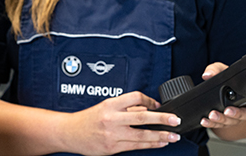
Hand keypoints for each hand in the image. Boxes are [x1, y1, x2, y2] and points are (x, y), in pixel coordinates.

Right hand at [58, 91, 181, 155]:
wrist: (69, 133)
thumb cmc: (87, 119)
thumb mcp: (105, 106)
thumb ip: (125, 107)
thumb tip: (146, 108)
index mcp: (110, 105)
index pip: (135, 98)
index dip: (149, 101)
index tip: (158, 105)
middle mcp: (111, 119)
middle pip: (142, 117)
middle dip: (162, 119)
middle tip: (175, 120)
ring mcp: (112, 135)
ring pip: (141, 135)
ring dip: (160, 136)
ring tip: (173, 135)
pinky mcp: (112, 148)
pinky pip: (136, 146)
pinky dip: (150, 144)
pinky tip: (159, 143)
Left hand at [197, 62, 245, 129]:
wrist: (220, 92)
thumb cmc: (227, 81)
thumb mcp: (223, 72)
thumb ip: (216, 69)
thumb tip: (207, 74)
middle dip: (237, 114)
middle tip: (227, 111)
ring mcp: (237, 117)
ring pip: (233, 122)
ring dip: (222, 120)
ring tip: (212, 116)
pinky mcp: (226, 122)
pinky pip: (220, 125)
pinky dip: (212, 125)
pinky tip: (204, 121)